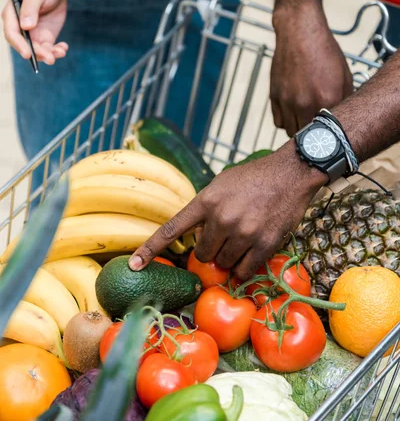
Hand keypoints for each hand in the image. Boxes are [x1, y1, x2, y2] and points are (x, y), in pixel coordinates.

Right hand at [2, 0, 67, 64]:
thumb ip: (30, 9)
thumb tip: (25, 27)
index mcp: (12, 16)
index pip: (12, 34)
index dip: (19, 45)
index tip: (28, 54)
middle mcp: (20, 28)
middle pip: (25, 46)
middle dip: (38, 54)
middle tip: (50, 58)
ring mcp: (33, 34)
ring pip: (38, 50)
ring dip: (49, 54)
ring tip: (61, 52)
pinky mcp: (45, 37)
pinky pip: (49, 48)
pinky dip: (56, 50)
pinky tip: (64, 48)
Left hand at [129, 141, 325, 279]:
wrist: (290, 173)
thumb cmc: (254, 177)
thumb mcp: (221, 184)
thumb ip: (206, 207)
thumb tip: (195, 233)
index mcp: (206, 200)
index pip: (172, 229)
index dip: (151, 249)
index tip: (134, 265)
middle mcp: (221, 218)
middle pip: (203, 255)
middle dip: (210, 251)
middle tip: (225, 237)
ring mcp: (243, 233)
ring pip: (224, 264)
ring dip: (229, 259)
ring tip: (243, 238)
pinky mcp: (264, 244)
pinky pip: (245, 270)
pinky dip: (244, 267)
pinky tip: (251, 252)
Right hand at [271, 4, 353, 136]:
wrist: (299, 33)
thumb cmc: (324, 51)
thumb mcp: (344, 76)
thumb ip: (345, 100)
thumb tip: (343, 118)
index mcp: (327, 99)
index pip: (329, 131)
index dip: (330, 134)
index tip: (330, 133)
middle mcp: (305, 103)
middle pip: (308, 137)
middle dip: (314, 135)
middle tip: (318, 127)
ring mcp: (287, 101)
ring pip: (290, 132)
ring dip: (298, 129)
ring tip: (305, 119)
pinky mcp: (274, 96)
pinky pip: (278, 121)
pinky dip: (286, 120)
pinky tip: (293, 111)